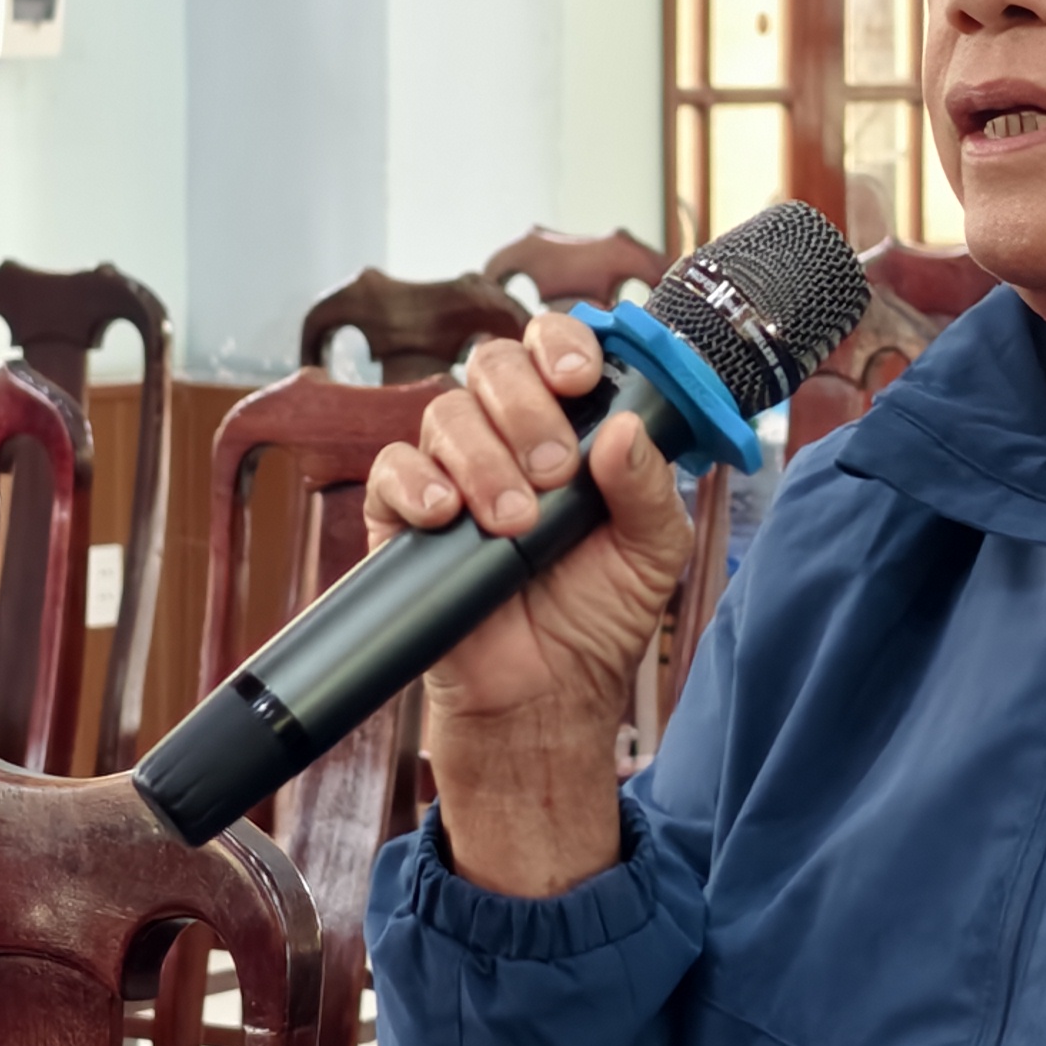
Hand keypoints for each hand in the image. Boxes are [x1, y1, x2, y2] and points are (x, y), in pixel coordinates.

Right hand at [364, 313, 696, 895]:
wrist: (544, 700)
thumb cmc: (599, 620)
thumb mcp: (653, 555)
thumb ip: (650, 489)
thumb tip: (625, 430)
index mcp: (571, 429)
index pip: (555, 349)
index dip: (561, 345)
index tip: (578, 379)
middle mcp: (508, 438)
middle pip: (493, 367)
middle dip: (524, 408)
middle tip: (553, 472)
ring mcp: (453, 474)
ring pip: (446, 414)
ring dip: (484, 460)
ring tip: (515, 524)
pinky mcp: (402, 519)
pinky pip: (391, 469)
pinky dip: (416, 484)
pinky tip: (447, 517)